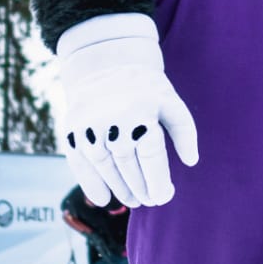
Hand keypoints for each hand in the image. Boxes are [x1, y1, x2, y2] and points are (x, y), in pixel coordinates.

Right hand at [56, 13, 197, 209]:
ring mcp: (89, 126)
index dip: (158, 181)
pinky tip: (104, 199)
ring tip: (134, 200)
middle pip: (128, 165)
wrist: (104, 62)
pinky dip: (90, 184)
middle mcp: (112, 119)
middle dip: (141, 188)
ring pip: (106, 167)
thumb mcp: (169, 101)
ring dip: (120, 189)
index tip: (165, 196)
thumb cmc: (145, 88)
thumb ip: (184, 130)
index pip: (151, 156)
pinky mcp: (72, 130)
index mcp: (140, 111)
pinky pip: (80, 163)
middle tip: (150, 201)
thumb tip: (191, 161)